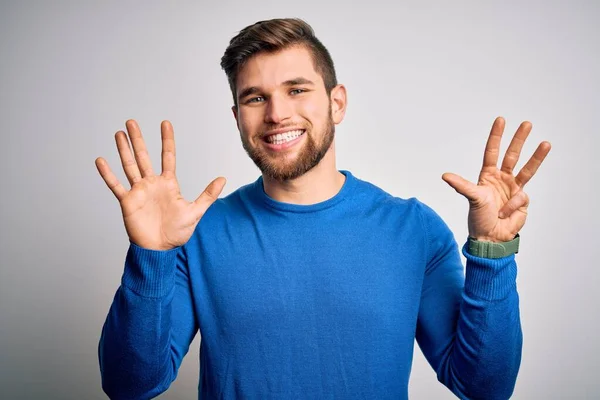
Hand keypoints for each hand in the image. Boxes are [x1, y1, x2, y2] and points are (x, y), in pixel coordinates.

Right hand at [95, 120, 225, 249]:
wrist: (160, 249)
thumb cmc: (176, 233)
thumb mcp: (195, 211)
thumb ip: (208, 195)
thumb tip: (222, 179)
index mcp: (168, 184)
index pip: (167, 156)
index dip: (167, 140)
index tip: (165, 124)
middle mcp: (152, 184)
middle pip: (144, 157)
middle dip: (139, 139)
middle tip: (131, 122)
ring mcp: (139, 191)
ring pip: (129, 166)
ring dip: (124, 150)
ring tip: (120, 134)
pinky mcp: (128, 202)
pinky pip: (116, 185)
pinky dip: (108, 174)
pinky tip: (101, 160)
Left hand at [442, 117, 550, 241]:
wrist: (492, 237)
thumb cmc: (479, 218)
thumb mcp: (472, 198)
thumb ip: (461, 185)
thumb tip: (445, 175)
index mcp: (488, 175)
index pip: (492, 152)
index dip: (496, 137)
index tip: (501, 120)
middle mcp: (502, 179)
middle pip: (512, 155)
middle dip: (519, 140)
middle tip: (527, 123)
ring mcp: (513, 188)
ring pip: (527, 169)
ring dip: (536, 157)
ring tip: (546, 144)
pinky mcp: (522, 200)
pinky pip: (521, 197)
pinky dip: (512, 206)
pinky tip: (505, 213)